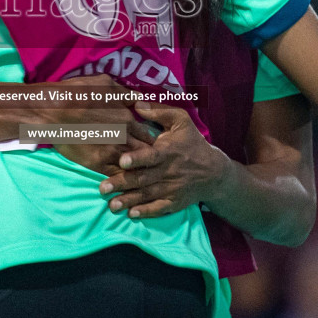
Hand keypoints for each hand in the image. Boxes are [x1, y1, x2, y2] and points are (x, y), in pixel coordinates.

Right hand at [44, 75, 138, 175]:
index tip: (144, 142)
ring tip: (131, 168)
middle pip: (145, 153)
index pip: (148, 136)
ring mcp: (111, 153)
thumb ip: (125, 93)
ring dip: (134, 168)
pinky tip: (119, 177)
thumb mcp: (105, 84)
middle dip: (145, 156)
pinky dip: (120, 177)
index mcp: (128, 120)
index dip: (147, 140)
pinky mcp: (97, 164)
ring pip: (134, 167)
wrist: (53, 111)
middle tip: (141, 157)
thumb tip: (138, 99)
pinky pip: (116, 176)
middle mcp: (124, 138)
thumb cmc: (78, 94)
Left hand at [97, 102, 230, 218]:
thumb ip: (159, 111)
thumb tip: (136, 103)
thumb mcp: (181, 121)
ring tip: (111, 205)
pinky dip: (146, 212)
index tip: (122, 161)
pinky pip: (159, 209)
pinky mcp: (174, 202)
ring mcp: (171, 189)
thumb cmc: (192, 143)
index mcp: (168, 151)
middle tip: (102, 188)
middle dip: (122, 183)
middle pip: (143, 179)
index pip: (151, 156)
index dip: (137, 159)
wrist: (214, 173)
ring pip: (147, 196)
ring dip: (128, 201)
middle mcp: (168, 172)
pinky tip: (131, 214)